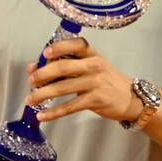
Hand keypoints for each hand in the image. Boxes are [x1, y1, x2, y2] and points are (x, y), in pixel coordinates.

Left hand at [24, 38, 139, 123]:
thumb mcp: (90, 67)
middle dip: (43, 74)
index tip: (44, 54)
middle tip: (30, 81)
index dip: (59, 47)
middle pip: (63, 67)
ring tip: (30, 100)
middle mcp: (94, 65)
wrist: (131, 98)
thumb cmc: (105, 80)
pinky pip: (70, 106)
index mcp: (92, 54)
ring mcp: (95, 83)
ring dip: (43, 94)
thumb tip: (34, 68)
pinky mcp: (95, 100)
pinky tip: (42, 115)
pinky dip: (53, 112)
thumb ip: (65, 66)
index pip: (75, 45)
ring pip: (63, 88)